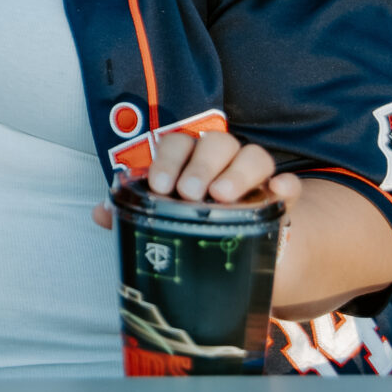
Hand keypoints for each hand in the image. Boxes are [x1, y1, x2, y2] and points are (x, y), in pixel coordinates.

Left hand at [93, 129, 301, 228]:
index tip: (159, 185)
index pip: (179, 143)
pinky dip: (287, 184)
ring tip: (223, 196)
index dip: (168, 159)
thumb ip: (135, 213)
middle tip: (190, 193)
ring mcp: (255, 177)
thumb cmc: (194, 222)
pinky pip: (290, 184)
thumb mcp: (165, 219)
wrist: (238, 249)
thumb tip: (101, 214)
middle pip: (217, 143)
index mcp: (191, 160)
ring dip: (238, 172)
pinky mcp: (282, 198)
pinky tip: (278, 191)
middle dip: (201, 166)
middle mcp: (223, 161)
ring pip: (253, 156)